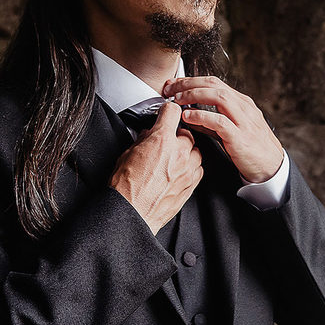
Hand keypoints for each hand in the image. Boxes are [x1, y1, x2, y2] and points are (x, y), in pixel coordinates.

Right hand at [110, 102, 202, 233]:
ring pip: (196, 150)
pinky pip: (199, 168)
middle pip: (187, 132)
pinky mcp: (191, 184)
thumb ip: (143, 139)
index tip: (167, 114)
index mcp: (161, 140)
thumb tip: (149, 134)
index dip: (168, 111)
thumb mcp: (127, 154)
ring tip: (171, 159)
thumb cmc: (126, 187)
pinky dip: (191, 167)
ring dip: (187, 152)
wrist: (132, 213)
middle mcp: (179, 153)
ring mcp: (187, 169)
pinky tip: (179, 171)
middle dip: (177, 136)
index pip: (173, 111)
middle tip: (165, 143)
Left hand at [162, 76, 283, 183]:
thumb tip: (189, 115)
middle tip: (169, 89)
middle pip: (213, 84)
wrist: (272, 167)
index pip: (213, 82)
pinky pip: (219, 122)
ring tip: (177, 101)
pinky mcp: (240, 137)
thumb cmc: (252, 149)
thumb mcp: (232, 129)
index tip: (173, 85)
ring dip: (193, 95)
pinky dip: (201, 116)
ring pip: (218, 97)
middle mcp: (243, 107)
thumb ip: (211, 121)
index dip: (190, 81)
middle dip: (188, 83)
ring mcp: (243, 121)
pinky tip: (188, 117)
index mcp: (241, 102)